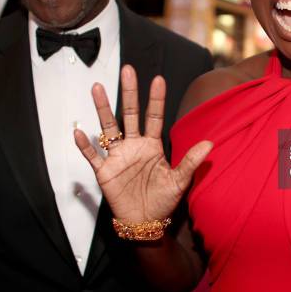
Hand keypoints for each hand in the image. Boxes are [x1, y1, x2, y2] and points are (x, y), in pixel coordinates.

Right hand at [74, 64, 211, 222]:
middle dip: (129, 92)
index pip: (154, 116)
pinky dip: (86, 146)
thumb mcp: (180, 181)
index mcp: (152, 145)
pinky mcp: (105, 171)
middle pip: (129, 114)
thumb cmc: (163, 200)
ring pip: (108, 127)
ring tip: (97, 87)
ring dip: (102, 108)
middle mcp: (134, 145)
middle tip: (128, 70)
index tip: (158, 78)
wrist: (145, 222)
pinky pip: (93, 156)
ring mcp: (118, 156)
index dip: (156, 99)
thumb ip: (191, 161)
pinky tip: (80, 132)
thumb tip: (211, 144)